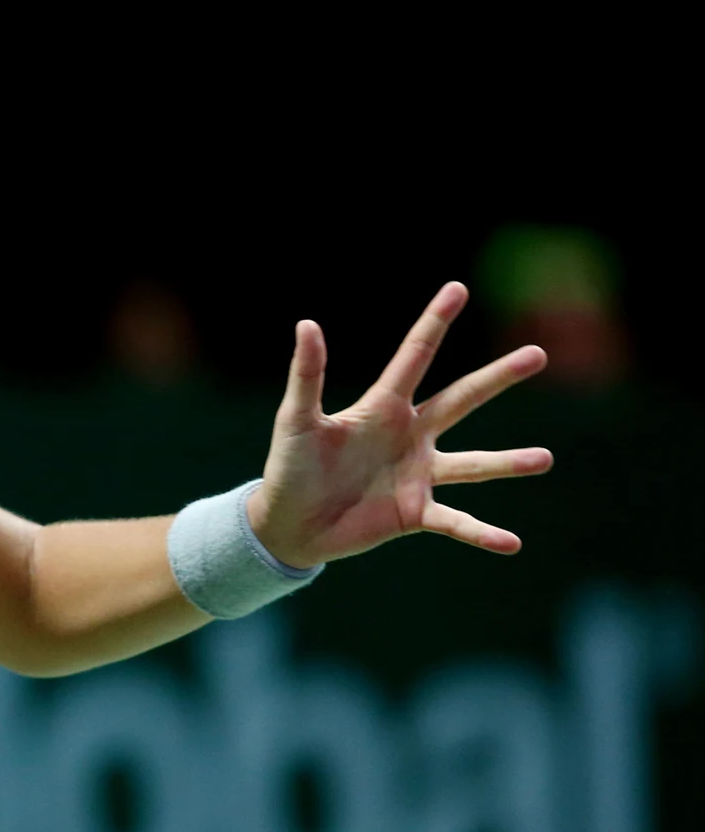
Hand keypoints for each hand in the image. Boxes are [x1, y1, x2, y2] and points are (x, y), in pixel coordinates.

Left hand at [247, 282, 553, 567]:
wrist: (287, 523)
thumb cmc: (290, 466)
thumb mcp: (297, 419)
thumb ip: (307, 375)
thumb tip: (306, 323)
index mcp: (382, 407)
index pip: (415, 357)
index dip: (434, 323)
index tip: (458, 288)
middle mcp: (410, 436)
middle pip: (461, 399)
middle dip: (497, 377)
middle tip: (539, 353)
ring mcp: (417, 475)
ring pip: (473, 465)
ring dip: (507, 462)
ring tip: (545, 458)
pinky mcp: (415, 513)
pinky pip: (455, 522)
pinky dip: (481, 533)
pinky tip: (511, 543)